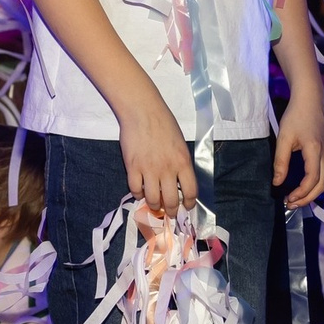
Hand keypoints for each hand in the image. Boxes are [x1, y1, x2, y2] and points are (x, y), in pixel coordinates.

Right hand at [118, 97, 196, 215]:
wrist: (142, 111)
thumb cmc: (164, 124)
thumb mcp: (180, 144)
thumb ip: (180, 164)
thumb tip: (178, 182)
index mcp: (183, 162)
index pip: (190, 192)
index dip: (189, 204)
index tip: (186, 206)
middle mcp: (167, 169)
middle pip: (171, 201)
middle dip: (171, 211)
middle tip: (169, 212)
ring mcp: (149, 170)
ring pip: (152, 199)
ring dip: (154, 205)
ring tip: (154, 204)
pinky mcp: (132, 167)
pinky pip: (135, 189)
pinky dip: (138, 194)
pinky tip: (140, 191)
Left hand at [273, 90, 323, 207]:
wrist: (310, 98)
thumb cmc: (296, 115)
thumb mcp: (284, 138)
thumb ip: (281, 162)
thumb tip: (277, 182)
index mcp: (315, 151)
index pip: (312, 180)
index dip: (301, 193)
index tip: (287, 198)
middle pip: (321, 184)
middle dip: (307, 198)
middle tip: (290, 204)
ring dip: (311, 193)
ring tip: (295, 199)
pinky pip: (323, 173)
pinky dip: (314, 184)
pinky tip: (303, 186)